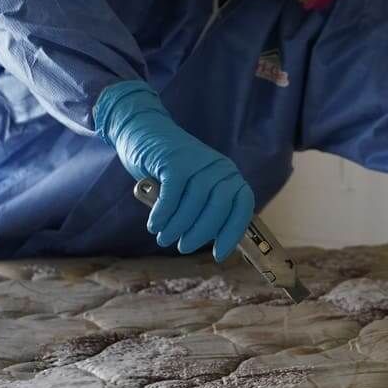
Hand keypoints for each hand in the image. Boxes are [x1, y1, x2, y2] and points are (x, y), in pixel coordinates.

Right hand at [94, 81, 253, 261]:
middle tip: (183, 247)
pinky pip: (173, 193)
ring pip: (194, 201)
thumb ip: (204, 208)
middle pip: (219, 205)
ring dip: (179, 226)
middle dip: (202, 231)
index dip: (232, 232)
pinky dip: (163, 213)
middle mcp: (219, 167)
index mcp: (229, 176)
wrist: (144, 133)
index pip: (242, 205)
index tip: (218, 255)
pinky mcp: (175, 159)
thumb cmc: (171, 170)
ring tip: (164, 238)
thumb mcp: (195, 189)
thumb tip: (209, 241)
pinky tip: (155, 224)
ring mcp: (198, 161)